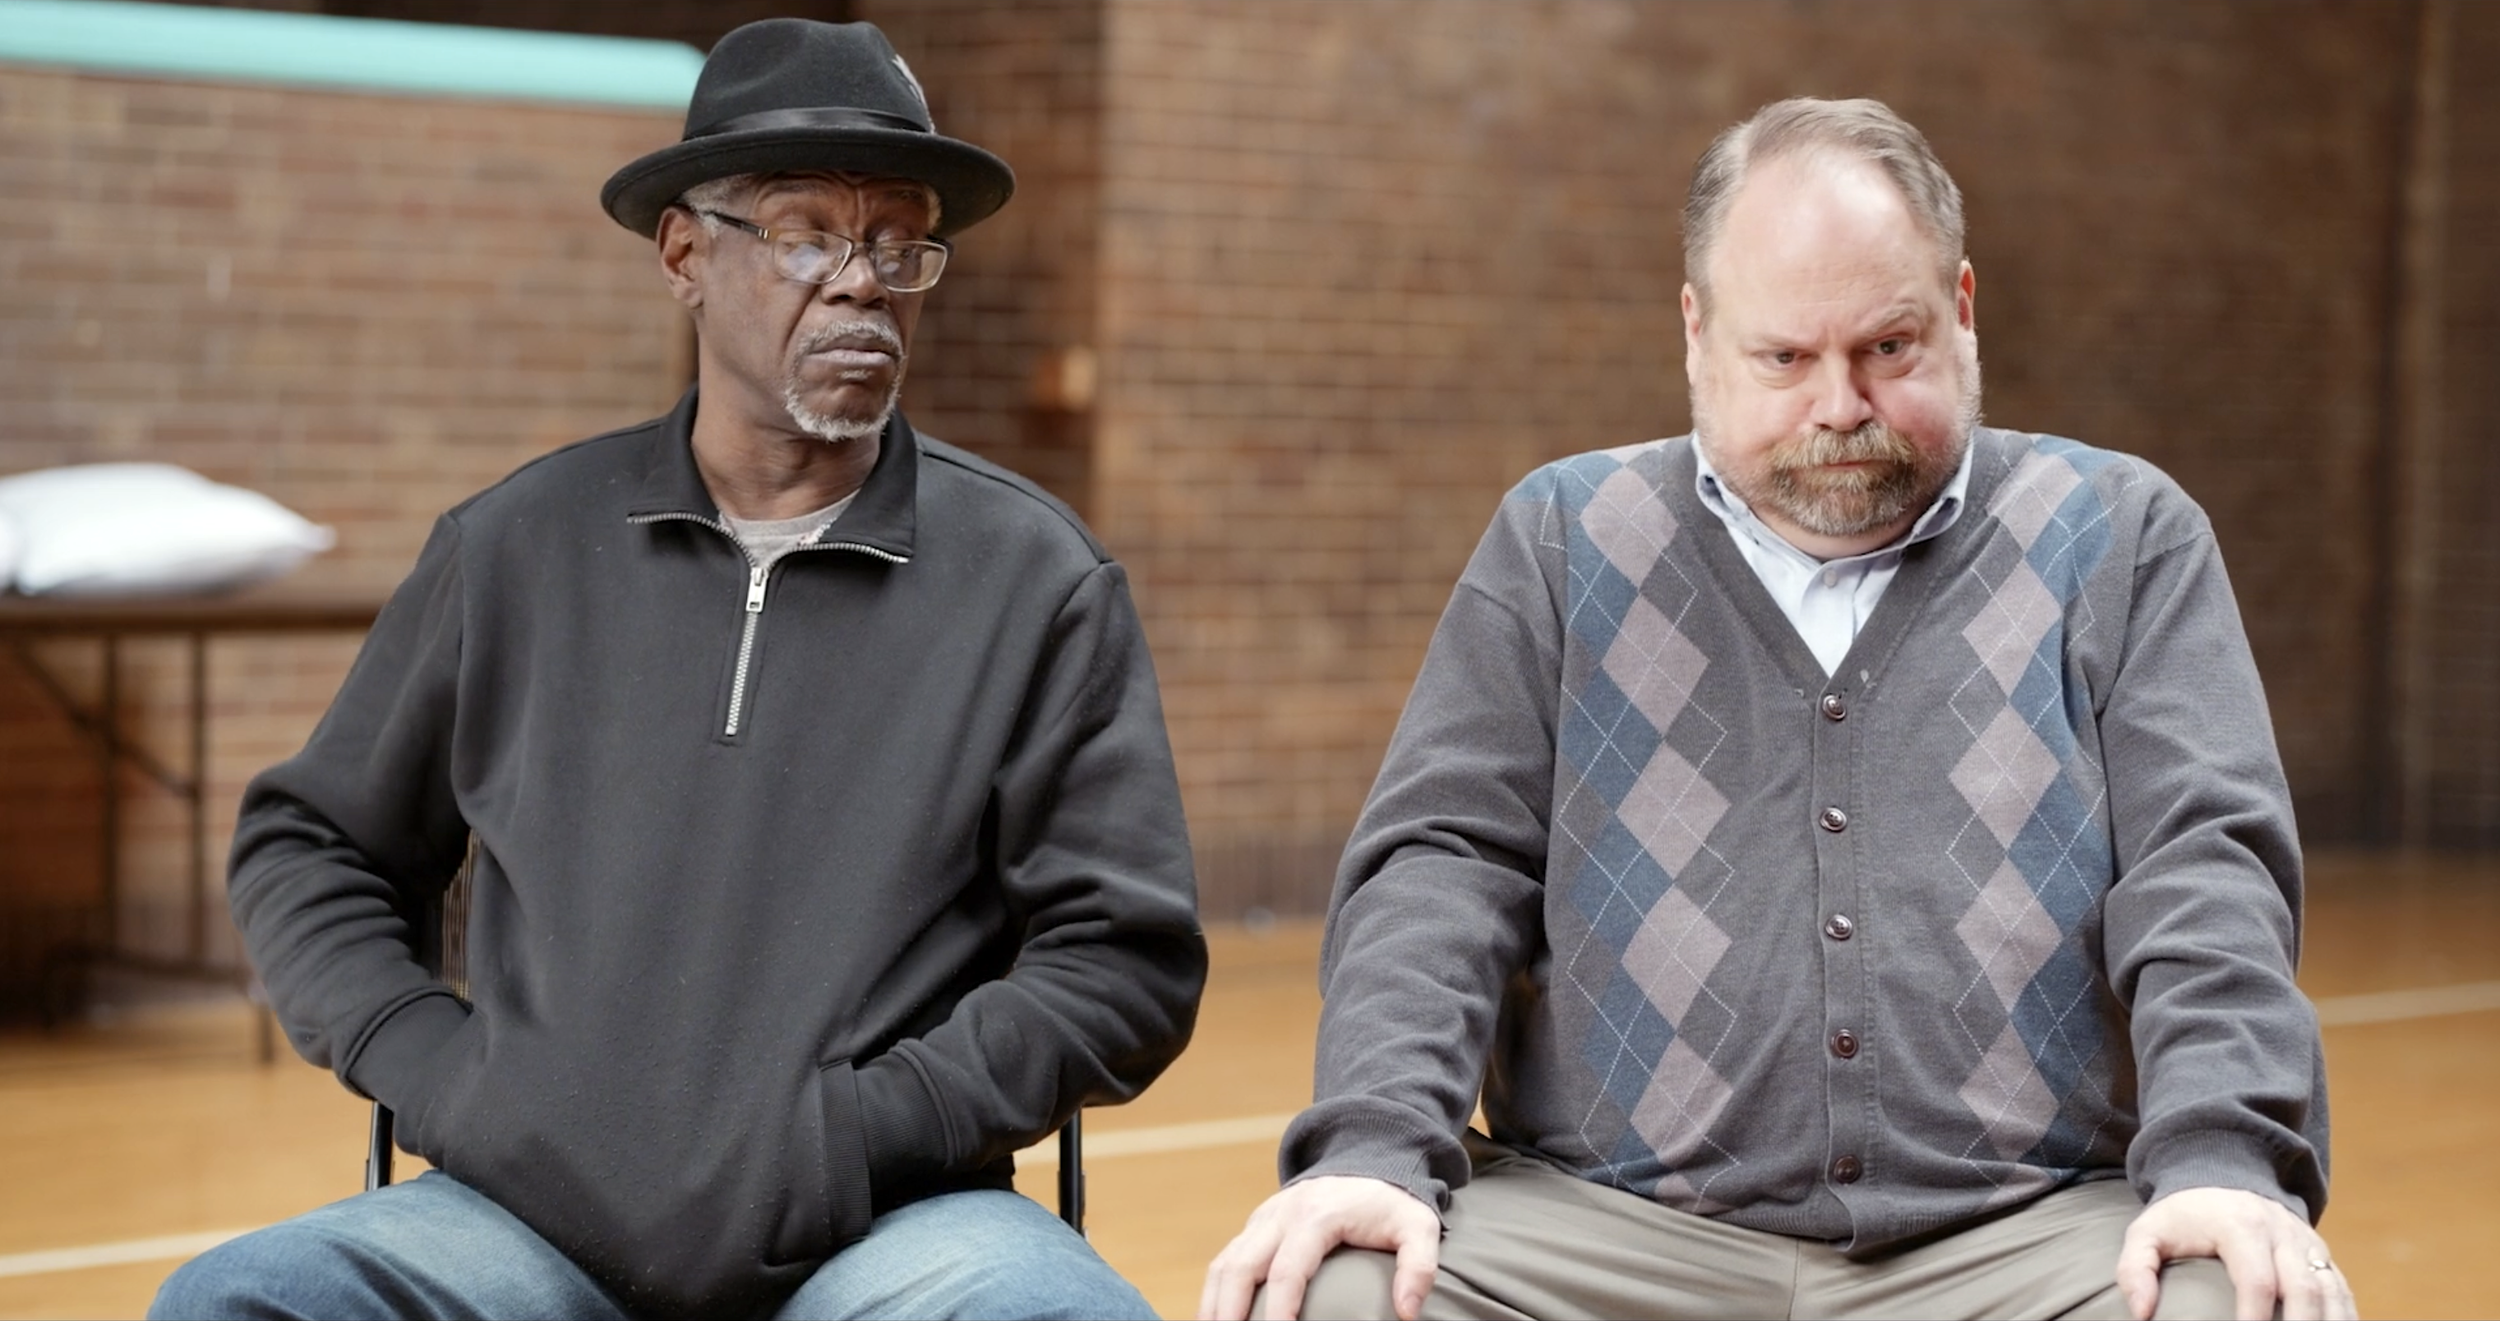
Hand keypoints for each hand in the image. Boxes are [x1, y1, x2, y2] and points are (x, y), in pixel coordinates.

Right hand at [1199, 1175, 1440, 1320]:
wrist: (1368, 1157)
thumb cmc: (1392, 1202)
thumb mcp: (1418, 1226)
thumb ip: (1418, 1267)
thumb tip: (1407, 1313)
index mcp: (1317, 1216)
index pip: (1289, 1271)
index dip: (1279, 1311)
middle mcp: (1282, 1214)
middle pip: (1242, 1266)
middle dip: (1230, 1310)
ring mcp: (1264, 1218)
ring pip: (1225, 1262)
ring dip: (1214, 1303)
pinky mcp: (1257, 1224)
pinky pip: (1225, 1258)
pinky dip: (1215, 1291)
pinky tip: (1216, 1317)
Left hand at [2117, 1186, 2356, 1319]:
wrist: (2222, 1174)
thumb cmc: (2184, 1216)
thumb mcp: (2148, 1233)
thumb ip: (2136, 1269)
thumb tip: (2141, 1313)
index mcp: (2241, 1226)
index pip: (2257, 1280)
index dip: (2255, 1318)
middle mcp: (2282, 1234)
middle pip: (2304, 1290)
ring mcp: (2307, 1245)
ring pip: (2331, 1292)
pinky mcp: (2321, 1256)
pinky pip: (2342, 1292)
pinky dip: (2344, 1319)